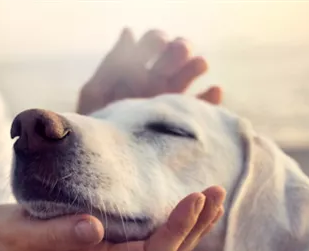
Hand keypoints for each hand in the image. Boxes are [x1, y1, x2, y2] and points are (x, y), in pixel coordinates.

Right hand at [0, 186, 225, 250]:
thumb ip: (55, 234)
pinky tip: (202, 248)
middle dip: (195, 226)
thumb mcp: (19, 234)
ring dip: (193, 232)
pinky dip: (181, 250)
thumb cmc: (5, 240)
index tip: (194, 198)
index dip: (176, 230)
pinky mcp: (107, 250)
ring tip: (214, 204)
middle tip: (215, 191)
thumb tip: (94, 227)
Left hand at [77, 28, 222, 114]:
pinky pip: (201, 108)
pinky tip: (213, 91)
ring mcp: (169, 101)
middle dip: (179, 49)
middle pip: (174, 56)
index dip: (157, 40)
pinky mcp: (181, 122)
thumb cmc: (95, 126)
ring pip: (189, 76)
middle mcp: (154, 82)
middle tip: (179, 52)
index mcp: (134, 70)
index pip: (152, 44)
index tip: (159, 44)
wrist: (103, 160)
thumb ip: (112, 64)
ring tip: (199, 65)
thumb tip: (129, 31)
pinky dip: (210, 99)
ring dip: (196, 66)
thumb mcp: (96, 93)